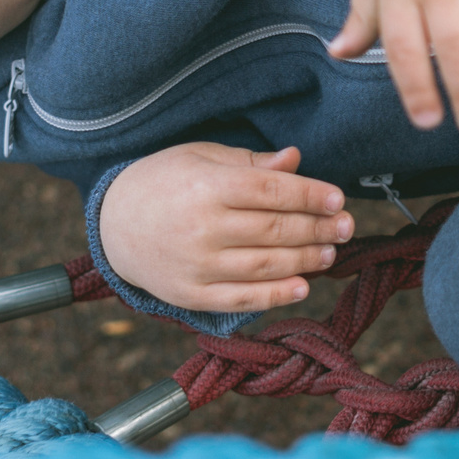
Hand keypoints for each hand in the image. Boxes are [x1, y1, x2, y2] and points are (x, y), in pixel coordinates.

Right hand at [96, 143, 352, 313]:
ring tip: (329, 252)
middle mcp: (202, 226)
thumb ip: (251, 163)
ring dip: (305, 261)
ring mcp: (196, 265)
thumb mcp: (202, 158)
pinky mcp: (191, 295)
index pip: (270, 191)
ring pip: (264, 265)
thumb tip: (296, 160)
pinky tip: (302, 286)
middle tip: (346, 226)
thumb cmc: (164, 182)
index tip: (337, 199)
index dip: (310, 195)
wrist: (113, 224)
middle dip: (317, 228)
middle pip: (274, 230)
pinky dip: (275, 295)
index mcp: (206, 185)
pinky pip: (241, 299)